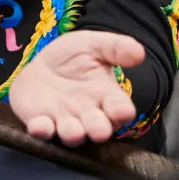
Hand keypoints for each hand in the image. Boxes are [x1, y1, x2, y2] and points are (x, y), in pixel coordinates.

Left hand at [9, 30, 144, 146]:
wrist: (40, 65)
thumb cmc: (72, 57)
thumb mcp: (94, 45)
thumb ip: (116, 47)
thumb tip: (139, 52)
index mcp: (106, 96)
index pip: (119, 108)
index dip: (121, 111)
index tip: (122, 111)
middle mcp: (88, 114)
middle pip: (98, 128)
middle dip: (99, 129)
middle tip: (99, 130)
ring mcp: (64, 121)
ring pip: (72, 134)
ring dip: (73, 134)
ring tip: (73, 131)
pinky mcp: (40, 123)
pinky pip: (42, 131)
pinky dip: (41, 130)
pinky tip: (39, 125)